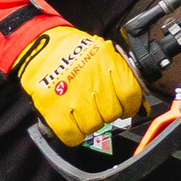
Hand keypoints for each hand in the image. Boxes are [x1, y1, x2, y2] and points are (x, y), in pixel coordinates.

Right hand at [16, 26, 144, 145]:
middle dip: (107, 113)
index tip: (124, 107)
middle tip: (98, 106)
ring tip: (82, 111)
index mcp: (108, 63)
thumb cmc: (74, 51)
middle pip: (111, 114)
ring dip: (90, 123)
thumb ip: (122, 78)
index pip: (130, 95)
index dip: (129, 105)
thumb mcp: (103, 55)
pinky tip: (71, 123)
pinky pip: (72, 135)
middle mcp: (92, 80)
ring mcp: (72, 96)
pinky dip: (74, 134)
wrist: (39, 45)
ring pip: (93, 126)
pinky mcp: (53, 108)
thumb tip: (141, 107)